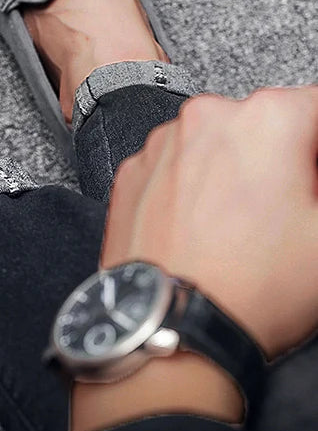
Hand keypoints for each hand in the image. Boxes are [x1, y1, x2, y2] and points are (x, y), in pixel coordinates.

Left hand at [101, 86, 317, 359]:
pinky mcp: (131, 172)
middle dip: (284, 157)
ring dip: (234, 168)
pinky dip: (192, 184)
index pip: (317, 107)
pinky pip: (175, 165)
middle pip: (264, 124)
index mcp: (266, 119)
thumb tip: (309, 182)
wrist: (169, 323)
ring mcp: (160, 144)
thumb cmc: (254, 286)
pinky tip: (203, 226)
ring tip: (241, 224)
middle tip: (289, 208)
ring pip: (215, 143)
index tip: (314, 180)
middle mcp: (206, 117)